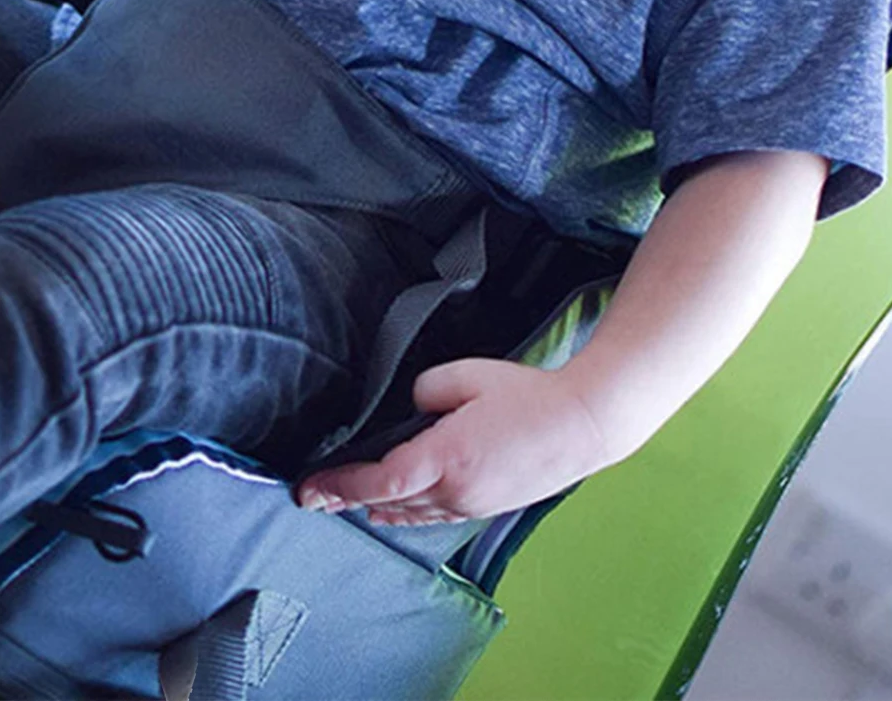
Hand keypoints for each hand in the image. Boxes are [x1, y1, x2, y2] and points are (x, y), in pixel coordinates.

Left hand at [296, 357, 611, 526]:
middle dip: (346, 499)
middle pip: (387, 502)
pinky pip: (435, 516)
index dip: (337, 486)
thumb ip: (425, 390)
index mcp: (445, 458)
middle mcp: (455, 491)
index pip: (377, 481)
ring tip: (343, 505)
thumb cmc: (528, 396)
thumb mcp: (467, 375)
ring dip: (374, 508)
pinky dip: (407, 513)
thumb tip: (412, 407)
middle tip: (313, 497)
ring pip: (410, 513)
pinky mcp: (486, 507)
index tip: (308, 490)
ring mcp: (472, 505)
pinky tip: (393, 512)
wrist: (582, 425)